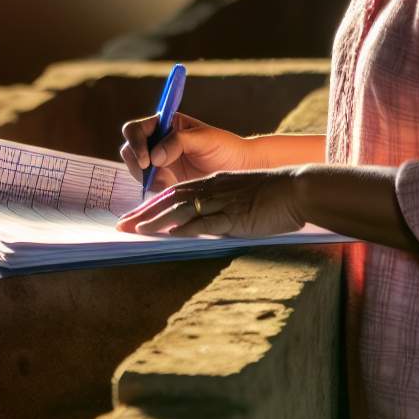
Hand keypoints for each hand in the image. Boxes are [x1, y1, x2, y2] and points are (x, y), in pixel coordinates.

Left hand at [116, 168, 304, 237]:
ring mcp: (222, 201)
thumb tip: (201, 225)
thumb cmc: (272, 195)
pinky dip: (186, 228)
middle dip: (143, 213)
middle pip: (170, 199)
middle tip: (121, 225)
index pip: (172, 193)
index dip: (150, 204)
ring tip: (136, 230)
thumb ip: (218, 207)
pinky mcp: (235, 215)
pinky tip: (170, 235)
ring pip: (181, 209)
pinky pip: (206, 222)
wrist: (297, 189)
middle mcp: (211, 189)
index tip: (132, 217)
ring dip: (156, 220)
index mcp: (211, 183)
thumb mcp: (238, 195)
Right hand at [120, 112, 252, 191]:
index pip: (136, 129)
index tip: (147, 160)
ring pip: (135, 169)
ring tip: (167, 182)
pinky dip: (153, 188)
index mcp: (165, 125)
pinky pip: (147, 185)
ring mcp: (159, 163)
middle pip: (129, 149)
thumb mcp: (204, 138)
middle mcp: (158, 142)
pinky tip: (170, 189)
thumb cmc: (226, 148)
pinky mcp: (164, 181)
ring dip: (145, 177)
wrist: (240, 171)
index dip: (135, 142)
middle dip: (136, 162)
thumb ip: (178, 141)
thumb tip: (155, 156)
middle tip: (152, 175)